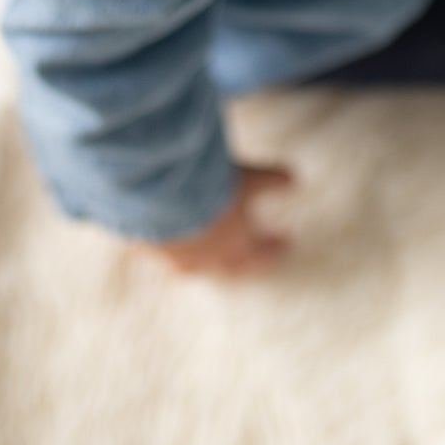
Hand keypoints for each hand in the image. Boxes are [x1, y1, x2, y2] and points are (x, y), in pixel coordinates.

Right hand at [145, 161, 295, 279]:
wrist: (161, 193)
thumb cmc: (211, 186)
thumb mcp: (251, 177)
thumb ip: (273, 180)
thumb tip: (295, 179)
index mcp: (237, 245)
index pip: (261, 255)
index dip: (274, 249)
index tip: (285, 243)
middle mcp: (208, 258)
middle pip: (229, 267)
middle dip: (242, 259)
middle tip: (249, 253)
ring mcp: (176, 256)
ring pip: (193, 263)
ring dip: (203, 254)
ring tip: (205, 245)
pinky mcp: (149, 247)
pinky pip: (158, 251)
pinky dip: (164, 243)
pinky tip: (162, 233)